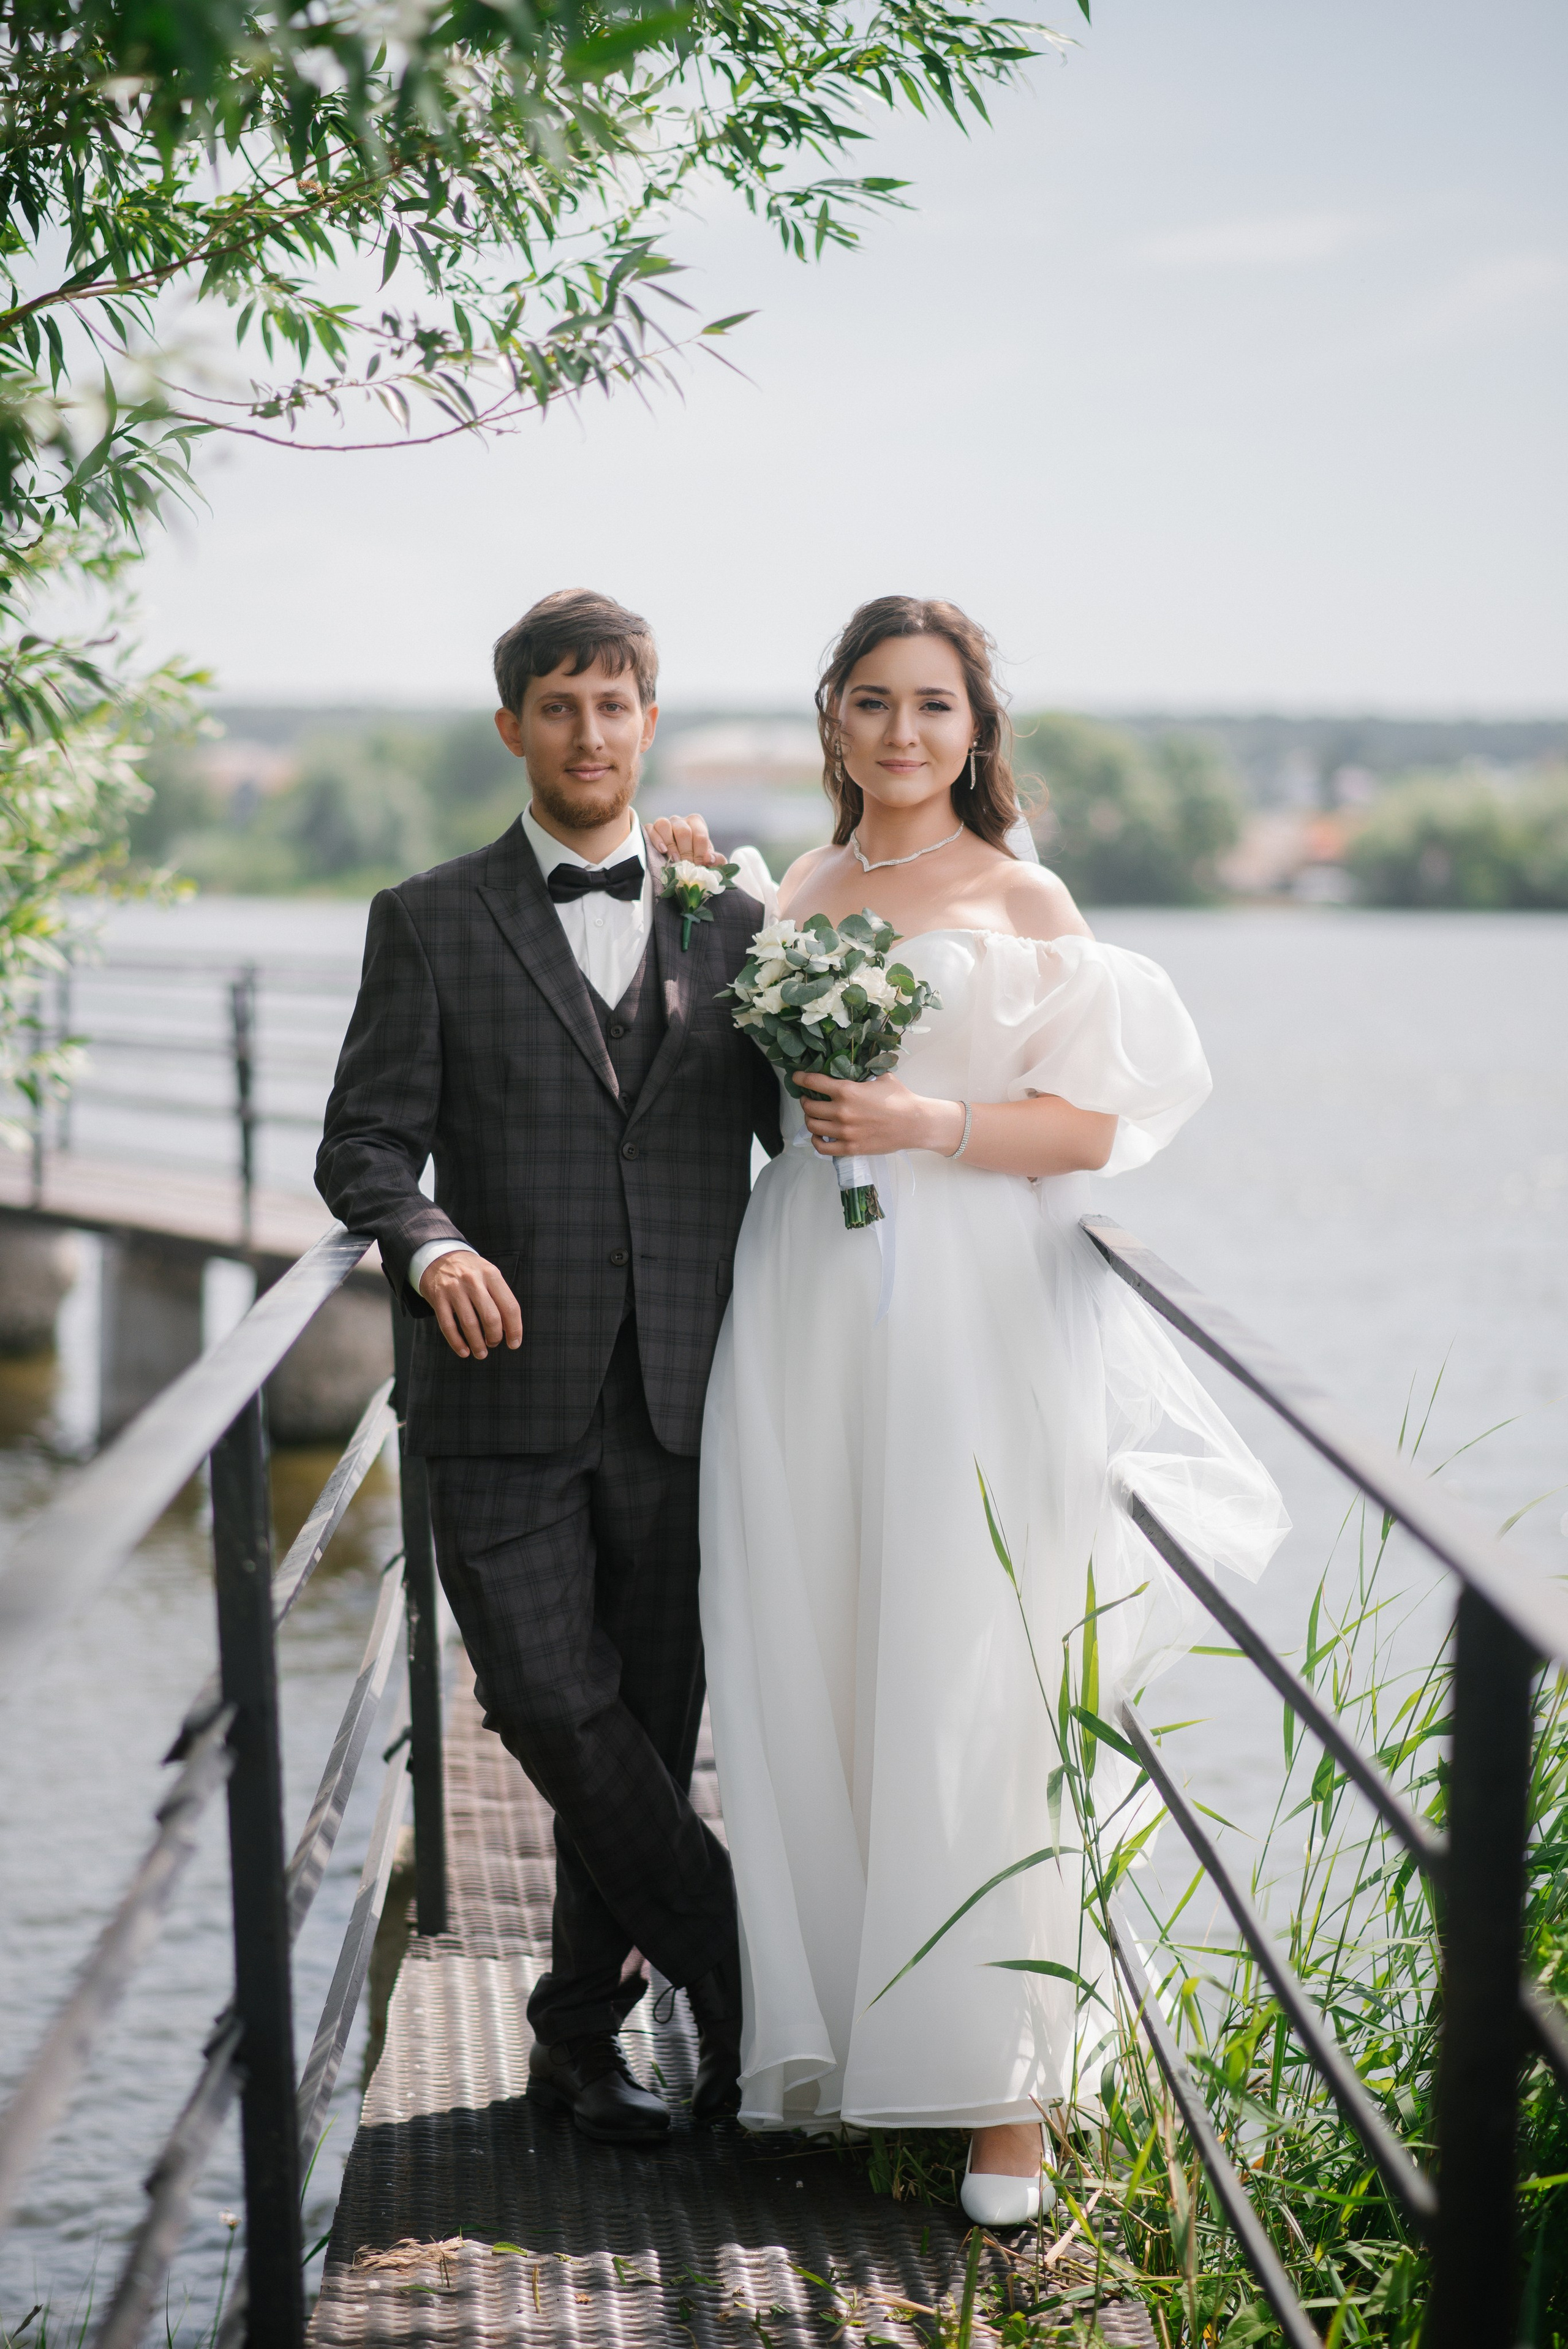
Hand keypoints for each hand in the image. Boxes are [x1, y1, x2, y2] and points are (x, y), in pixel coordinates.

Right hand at [418, 1249, 522, 1359]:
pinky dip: (457, 1343)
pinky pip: (448, 1325)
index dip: (515, 1329)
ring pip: (469, 1324)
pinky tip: (464, 1351)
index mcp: (491, 1274)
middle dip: (495, 1337)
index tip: (514, 1343)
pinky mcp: (438, 1298)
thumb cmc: (470, 1271)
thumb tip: (510, 1328)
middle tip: (494, 1344)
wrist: (437, 1256)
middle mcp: (473, 1281)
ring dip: (477, 1344)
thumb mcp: (488, 1274)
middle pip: (491, 1317)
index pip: (509, 1306)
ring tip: (481, 1353)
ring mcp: (454, 1289)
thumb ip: (500, 1296)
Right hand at [644, 812, 724, 865]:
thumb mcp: (708, 860)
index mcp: (696, 823)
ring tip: (674, 859)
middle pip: (683, 832)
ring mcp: (665, 823)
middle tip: (686, 865)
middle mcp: (680, 821)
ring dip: (670, 845)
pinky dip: (656, 839)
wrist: (679, 861)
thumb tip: (709, 859)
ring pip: (664, 825)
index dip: (700, 853)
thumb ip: (716, 860)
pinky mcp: (651, 829)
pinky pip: (650, 829)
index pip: (700, 836)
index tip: (698, 865)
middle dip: (686, 852)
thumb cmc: (695, 858)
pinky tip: (662, 850)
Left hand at [792, 1071, 963, 1158]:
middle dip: (806, 1101)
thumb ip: (863, 1074)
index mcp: (847, 1091)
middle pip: (809, 1107)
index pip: (813, 1082)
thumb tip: (854, 1068)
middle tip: (808, 1099)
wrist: (914, 1124)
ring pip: (812, 1126)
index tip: (796, 1078)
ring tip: (813, 1116)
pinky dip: (816, 1140)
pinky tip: (818, 1135)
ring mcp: (844, 1132)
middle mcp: (841, 1111)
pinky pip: (822, 1147)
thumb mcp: (881, 1078)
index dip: (800, 1079)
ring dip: (809, 1119)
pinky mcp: (850, 1147)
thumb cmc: (900, 1098)